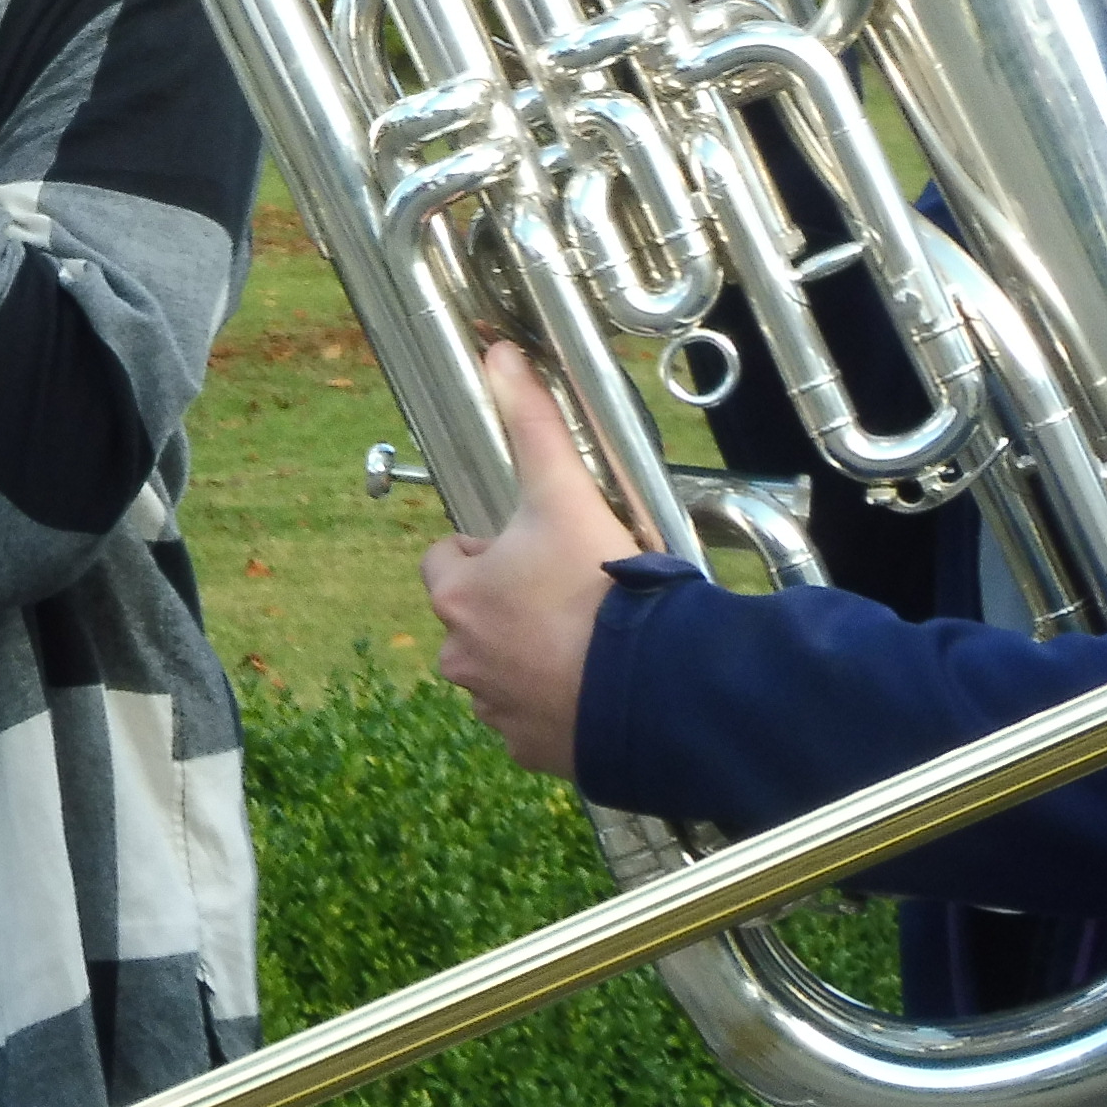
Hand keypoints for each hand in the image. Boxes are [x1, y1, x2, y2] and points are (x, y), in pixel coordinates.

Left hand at [421, 342, 634, 771]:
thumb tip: (498, 354)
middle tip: (576, 597)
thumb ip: (530, 424)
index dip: (490, 548)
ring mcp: (496, 710)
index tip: (537, 549)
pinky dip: (563, 706)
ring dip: (537, 656)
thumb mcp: (564, 495)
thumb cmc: (605, 589)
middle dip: (515, 606)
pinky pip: (538, 722)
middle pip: (476, 618)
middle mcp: (461, 658)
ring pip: (505, 671)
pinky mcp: (535, 753)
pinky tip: (604, 686)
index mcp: (456, 596)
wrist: (660, 687)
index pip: (446, 560)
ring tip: (595, 642)